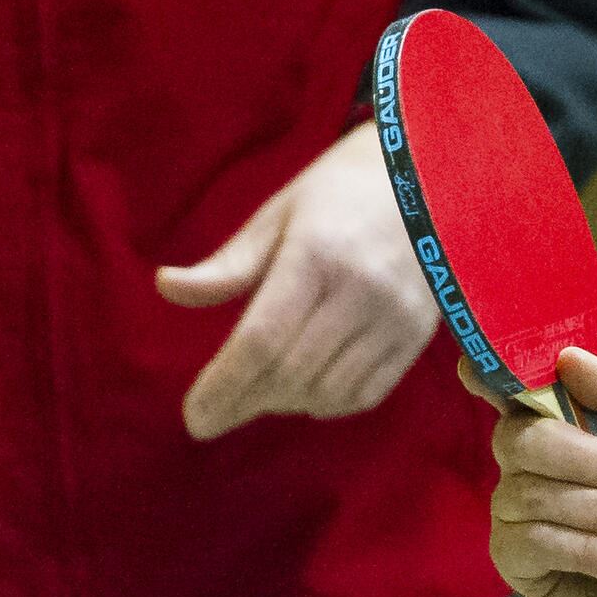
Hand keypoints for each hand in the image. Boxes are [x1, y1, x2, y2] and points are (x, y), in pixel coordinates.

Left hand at [158, 122, 438, 438]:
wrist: (429, 180)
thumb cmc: (339, 195)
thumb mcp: (278, 216)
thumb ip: (228, 264)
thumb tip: (166, 288)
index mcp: (317, 254)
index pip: (261, 339)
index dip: (223, 386)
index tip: (194, 417)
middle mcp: (361, 291)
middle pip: (291, 373)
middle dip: (246, 401)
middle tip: (217, 412)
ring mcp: (395, 317)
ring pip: (328, 391)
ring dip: (285, 403)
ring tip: (259, 396)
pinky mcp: (418, 335)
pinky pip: (367, 393)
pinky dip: (329, 405)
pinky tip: (306, 394)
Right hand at [462, 348, 596, 596]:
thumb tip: (568, 359)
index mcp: (554, 416)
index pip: (503, 385)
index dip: (485, 373)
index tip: (476, 367)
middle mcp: (523, 457)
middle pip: (518, 438)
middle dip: (579, 457)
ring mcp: (512, 508)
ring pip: (531, 495)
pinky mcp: (513, 557)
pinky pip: (533, 542)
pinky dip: (588, 550)